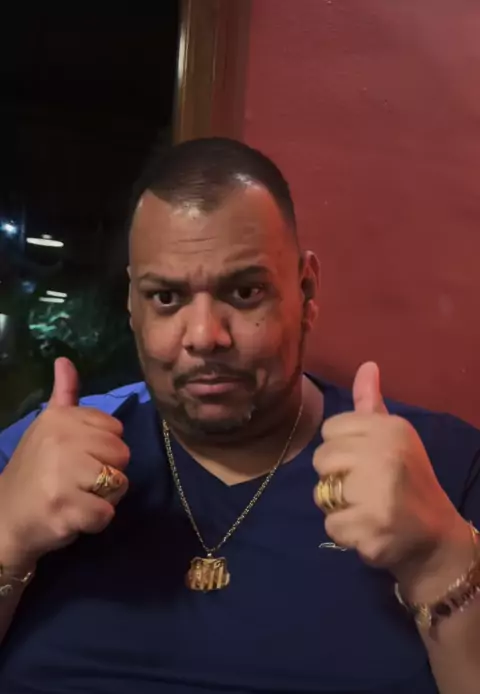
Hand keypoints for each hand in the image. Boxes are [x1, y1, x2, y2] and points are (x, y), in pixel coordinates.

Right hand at [0, 358, 129, 569]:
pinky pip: (107, 514)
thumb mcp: (47, 426)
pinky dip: (95, 521)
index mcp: (60, 418)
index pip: (116, 429)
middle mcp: (61, 440)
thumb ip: (64, 394)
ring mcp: (62, 475)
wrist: (6, 518)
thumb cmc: (35, 470)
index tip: (78, 457)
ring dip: (104, 498)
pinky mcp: (65, 508)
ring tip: (76, 498)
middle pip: (122, 455)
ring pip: (119, 483)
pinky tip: (73, 516)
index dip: (103, 449)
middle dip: (107, 473)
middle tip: (78, 481)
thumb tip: (65, 360)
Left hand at [313, 362, 470, 593]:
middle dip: (336, 478)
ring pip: (322, 494)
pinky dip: (345, 534)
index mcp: (389, 428)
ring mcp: (379, 493)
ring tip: (366, 508)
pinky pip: (331, 526)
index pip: (330, 429)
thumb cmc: (408, 480)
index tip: (364, 461)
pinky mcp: (371, 528)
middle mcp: (384, 454)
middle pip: (321, 459)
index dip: (341, 449)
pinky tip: (368, 530)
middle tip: (366, 488)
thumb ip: (371, 405)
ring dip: (339, 507)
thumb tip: (366, 365)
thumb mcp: (394, 436)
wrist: (436, 537)